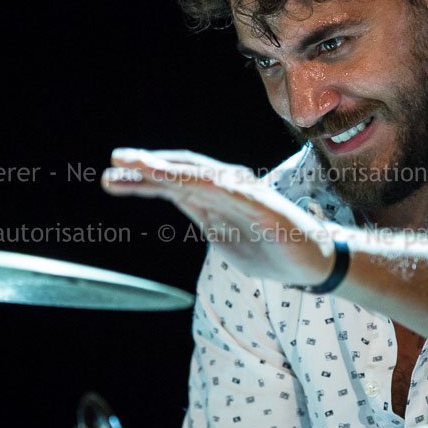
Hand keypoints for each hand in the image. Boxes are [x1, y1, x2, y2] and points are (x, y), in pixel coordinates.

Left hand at [102, 148, 335, 286]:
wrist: (314, 265)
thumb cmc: (272, 251)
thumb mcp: (226, 238)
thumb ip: (205, 217)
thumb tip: (181, 202)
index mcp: (215, 199)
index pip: (173, 184)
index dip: (143, 179)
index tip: (112, 178)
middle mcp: (227, 189)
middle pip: (180, 173)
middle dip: (146, 166)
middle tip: (114, 162)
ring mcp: (244, 195)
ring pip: (198, 176)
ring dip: (166, 169)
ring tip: (135, 165)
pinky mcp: (260, 205)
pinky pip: (224, 190)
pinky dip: (198, 182)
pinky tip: (176, 179)